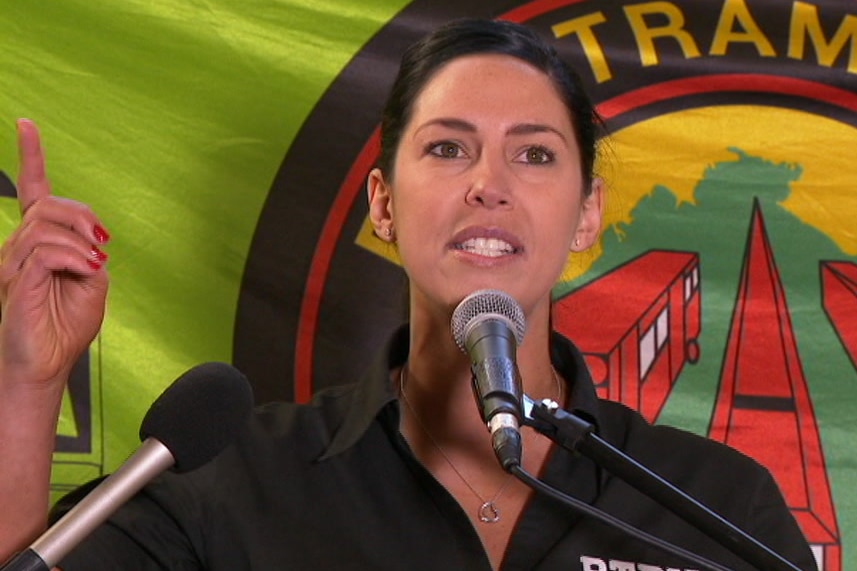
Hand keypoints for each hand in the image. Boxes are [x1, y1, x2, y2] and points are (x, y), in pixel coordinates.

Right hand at [0, 119, 109, 387]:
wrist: (47, 365)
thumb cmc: (64, 327)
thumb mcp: (92, 284)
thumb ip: (90, 254)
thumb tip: (91, 241)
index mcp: (39, 245)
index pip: (33, 193)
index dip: (31, 157)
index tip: (26, 124)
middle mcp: (19, 248)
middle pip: (49, 205)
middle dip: (83, 216)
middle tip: (102, 244)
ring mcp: (12, 263)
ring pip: (45, 224)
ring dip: (80, 239)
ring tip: (94, 264)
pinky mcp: (14, 280)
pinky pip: (44, 250)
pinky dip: (72, 255)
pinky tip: (85, 268)